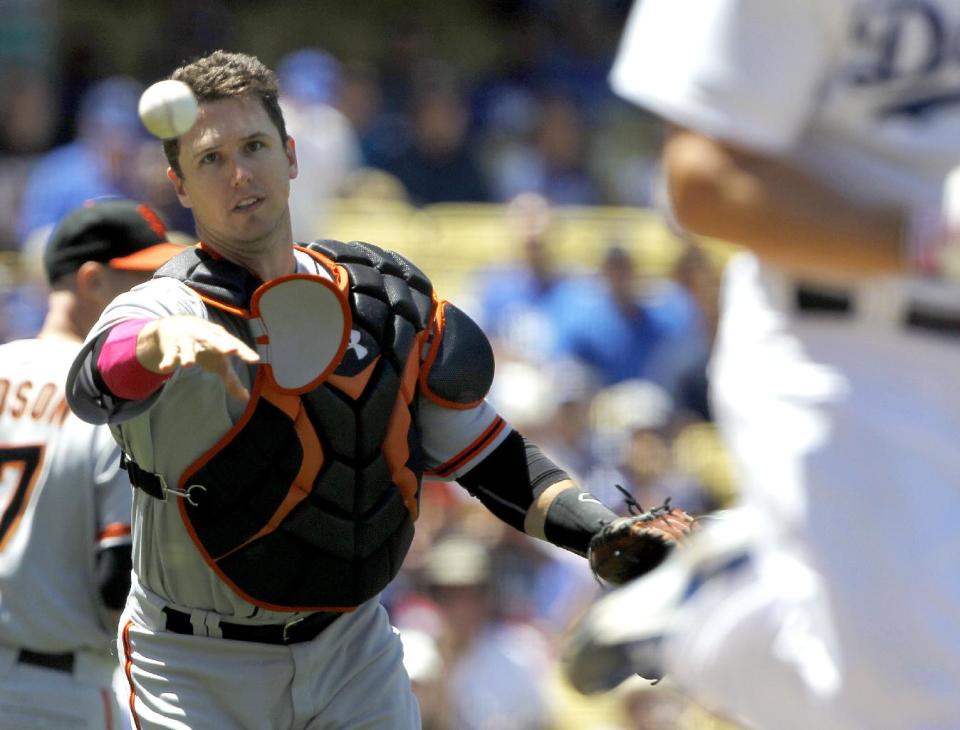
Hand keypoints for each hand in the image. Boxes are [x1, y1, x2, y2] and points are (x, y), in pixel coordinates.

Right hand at [136, 316, 259, 400]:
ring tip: (189, 365)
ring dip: (188, 355)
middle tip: (232, 351)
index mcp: (221, 338)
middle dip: (223, 345)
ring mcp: (187, 340)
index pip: (235, 344)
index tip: (255, 360)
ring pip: (188, 348)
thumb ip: (232, 380)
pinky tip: (165, 368)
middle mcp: (205, 337)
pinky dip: (168, 360)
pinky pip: (170, 354)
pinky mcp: (171, 346)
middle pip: (215, 341)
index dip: (245, 352)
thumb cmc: (207, 346)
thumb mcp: (219, 362)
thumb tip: (245, 399)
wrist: (178, 324)